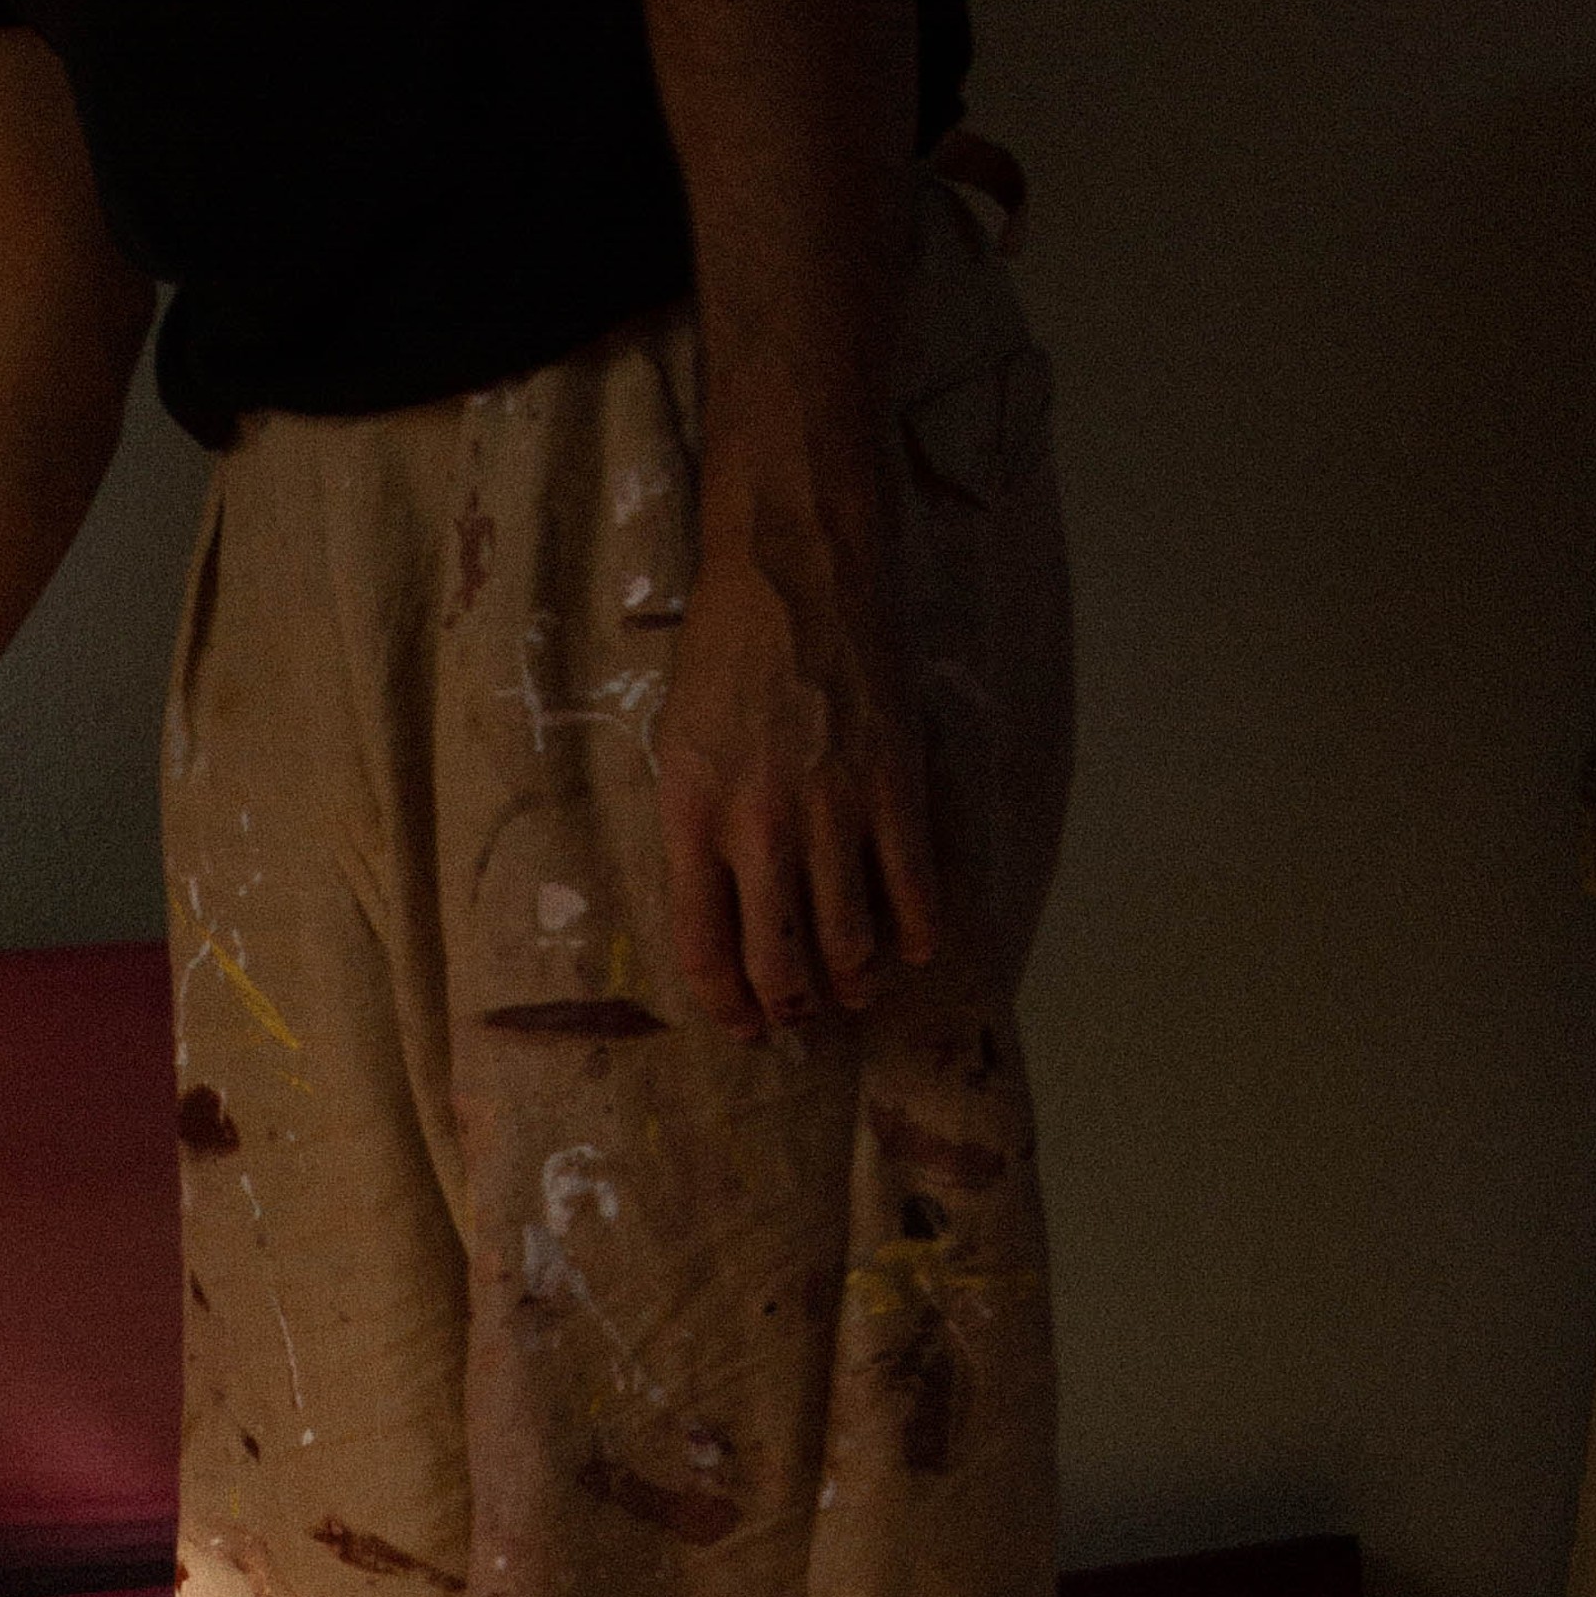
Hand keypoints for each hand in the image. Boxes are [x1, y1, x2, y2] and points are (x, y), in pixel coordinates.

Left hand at [654, 536, 939, 1038]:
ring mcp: (832, 811)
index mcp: (692, 819)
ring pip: (847, 939)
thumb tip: (719, 904)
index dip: (726, 1003)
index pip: (703, 948)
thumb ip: (695, 827)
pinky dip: (917, 931)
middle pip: (777, 961)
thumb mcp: (678, 743)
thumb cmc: (727, 653)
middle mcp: (759, 828)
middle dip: (791, 1005)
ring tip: (857, 986)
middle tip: (802, 1012)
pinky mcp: (894, 787)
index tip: (743, 1024)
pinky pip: (912, 887)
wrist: (798, 573)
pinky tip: (914, 946)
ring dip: (855, 979)